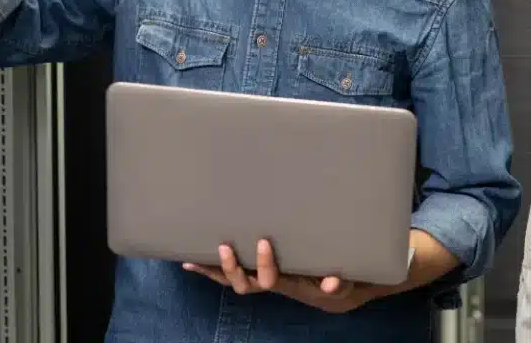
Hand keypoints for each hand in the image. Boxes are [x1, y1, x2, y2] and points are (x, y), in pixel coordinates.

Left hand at [183, 239, 372, 313]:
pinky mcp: (251, 272)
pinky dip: (207, 269)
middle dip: (233, 268)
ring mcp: (257, 279)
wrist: (326, 290)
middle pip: (244, 284)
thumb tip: (332, 281)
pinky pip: (225, 275)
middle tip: (225, 246)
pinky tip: (187, 260)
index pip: (271, 278)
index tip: (263, 241)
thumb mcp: (342, 282)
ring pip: (231, 281)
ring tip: (194, 258)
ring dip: (213, 270)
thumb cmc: (333, 280)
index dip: (264, 264)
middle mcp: (268, 283)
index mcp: (288, 282)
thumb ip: (339, 282)